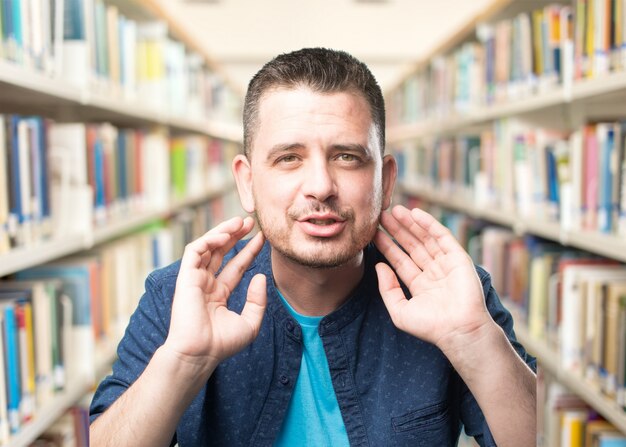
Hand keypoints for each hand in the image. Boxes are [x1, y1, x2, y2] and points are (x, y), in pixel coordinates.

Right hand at [163, 216, 266, 371]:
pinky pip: (195, 251)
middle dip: (235, 235)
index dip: (248, 251)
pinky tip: (224, 235)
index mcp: (219, 294)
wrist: (200, 353)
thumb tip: (260, 276)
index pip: (236, 266)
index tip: (262, 238)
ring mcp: (195, 280)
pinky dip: (209, 240)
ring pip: (207, 248)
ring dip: (223, 232)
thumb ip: (258, 300)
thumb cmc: (222, 344)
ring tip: (240, 222)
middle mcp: (206, 284)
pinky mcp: (185, 277)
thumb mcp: (250, 323)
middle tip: (250, 221)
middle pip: (221, 252)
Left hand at [374, 206, 492, 353]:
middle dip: (396, 231)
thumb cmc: (430, 326)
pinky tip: (415, 214)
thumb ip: (387, 288)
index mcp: (419, 285)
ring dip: (410, 224)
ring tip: (394, 210)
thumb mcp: (400, 310)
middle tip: (381, 215)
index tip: (374, 233)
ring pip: (425, 239)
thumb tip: (379, 266)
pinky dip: (429, 224)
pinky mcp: (459, 258)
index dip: (387, 246)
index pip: (400, 261)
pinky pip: (442, 237)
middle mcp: (432, 273)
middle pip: (411, 246)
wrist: (459, 330)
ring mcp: (446, 264)